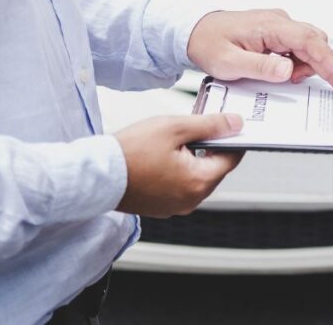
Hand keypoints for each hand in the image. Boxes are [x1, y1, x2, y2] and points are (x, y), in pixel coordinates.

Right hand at [114, 113, 244, 217]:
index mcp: (198, 182)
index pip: (231, 159)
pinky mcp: (161, 207)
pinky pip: (180, 186)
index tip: (228, 125)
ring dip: (192, 159)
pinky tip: (163, 157)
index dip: (232, 139)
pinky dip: (178, 171)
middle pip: (214, 169)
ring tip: (174, 141)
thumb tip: (235, 124)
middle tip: (194, 128)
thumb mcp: (175, 128)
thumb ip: (210, 125)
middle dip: (209, 148)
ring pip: (196, 177)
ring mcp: (175, 206)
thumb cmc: (130, 152)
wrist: (97, 175)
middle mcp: (190, 200)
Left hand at [188, 9, 332, 94]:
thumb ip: (261, 67)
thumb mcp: (229, 63)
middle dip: (328, 66)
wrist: (193, 31)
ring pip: (309, 44)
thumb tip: (288, 69)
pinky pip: (298, 45)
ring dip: (309, 64)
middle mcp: (278, 21)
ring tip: (292, 80)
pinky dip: (301, 61)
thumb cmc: (207, 44)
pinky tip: (288, 72)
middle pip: (316, 42)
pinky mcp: (276, 31)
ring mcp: (278, 24)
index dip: (331, 62)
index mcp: (270, 26)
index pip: (309, 42)